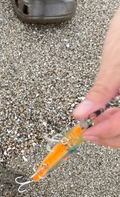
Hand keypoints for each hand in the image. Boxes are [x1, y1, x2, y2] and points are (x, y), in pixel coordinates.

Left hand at [73, 7, 119, 147]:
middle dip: (110, 135)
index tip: (87, 133)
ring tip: (97, 123)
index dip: (107, 132)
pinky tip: (108, 116)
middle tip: (90, 132)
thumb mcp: (116, 61)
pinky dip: (119, 121)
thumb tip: (81, 113)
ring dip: (114, 131)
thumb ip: (100, 91)